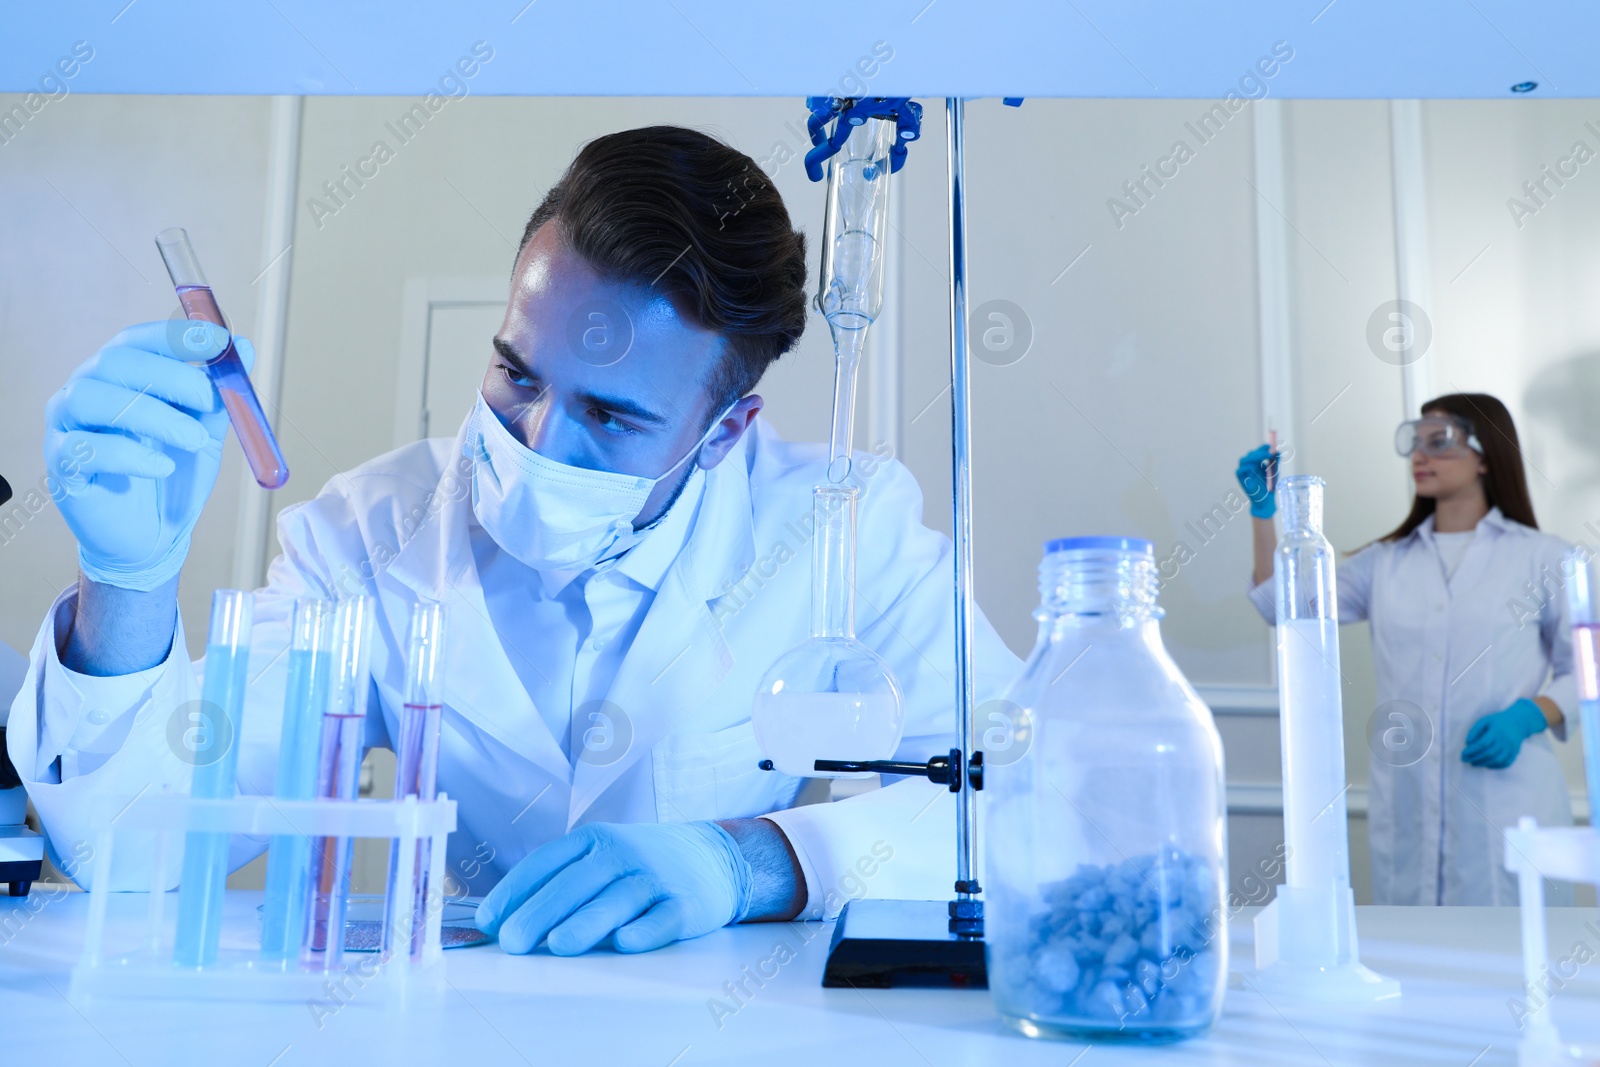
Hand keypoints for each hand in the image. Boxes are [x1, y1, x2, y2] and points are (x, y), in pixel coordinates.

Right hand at [44, 321, 248, 590]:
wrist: (154, 534)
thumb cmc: (174, 472)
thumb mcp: (205, 429)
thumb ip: (218, 393)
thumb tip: (244, 347)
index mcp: (120, 375)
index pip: (138, 339)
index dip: (176, 337)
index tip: (218, 344)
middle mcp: (86, 390)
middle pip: (114, 362)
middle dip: (170, 375)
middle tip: (210, 400)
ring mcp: (66, 425)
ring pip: (91, 398)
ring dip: (151, 415)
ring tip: (194, 440)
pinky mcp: (62, 465)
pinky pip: (83, 448)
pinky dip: (129, 455)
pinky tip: (162, 468)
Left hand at [475, 821, 753, 955]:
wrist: (713, 855)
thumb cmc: (640, 863)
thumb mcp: (600, 855)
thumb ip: (559, 880)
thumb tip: (503, 919)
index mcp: (593, 840)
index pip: (547, 862)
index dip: (515, 890)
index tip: (489, 920)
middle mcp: (622, 853)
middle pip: (577, 882)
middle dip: (541, 912)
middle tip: (514, 941)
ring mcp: (655, 877)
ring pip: (618, 899)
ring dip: (588, 921)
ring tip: (559, 944)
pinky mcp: (686, 903)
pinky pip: (665, 916)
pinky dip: (647, 928)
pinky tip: (627, 942)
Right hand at [1235, 444, 1277, 518]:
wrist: (1266, 500)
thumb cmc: (1269, 487)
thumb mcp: (1274, 472)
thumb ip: (1275, 462)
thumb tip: (1278, 451)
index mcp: (1257, 464)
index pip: (1256, 452)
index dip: (1261, 448)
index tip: (1268, 446)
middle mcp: (1250, 467)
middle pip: (1250, 455)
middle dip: (1258, 452)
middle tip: (1268, 454)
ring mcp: (1245, 473)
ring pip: (1243, 460)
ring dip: (1252, 458)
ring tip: (1262, 459)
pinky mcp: (1242, 481)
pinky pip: (1239, 471)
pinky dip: (1245, 467)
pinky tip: (1254, 466)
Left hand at [1461, 698, 1547, 768]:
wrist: (1518, 722)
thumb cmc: (1497, 722)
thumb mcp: (1485, 721)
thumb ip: (1475, 730)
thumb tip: (1468, 743)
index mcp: (1497, 730)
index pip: (1483, 743)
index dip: (1472, 750)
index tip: (1463, 753)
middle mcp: (1506, 740)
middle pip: (1490, 753)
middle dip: (1475, 758)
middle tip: (1465, 760)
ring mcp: (1512, 747)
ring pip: (1497, 760)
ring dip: (1483, 763)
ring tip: (1473, 763)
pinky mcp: (1515, 753)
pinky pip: (1506, 763)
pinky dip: (1495, 766)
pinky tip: (1486, 765)